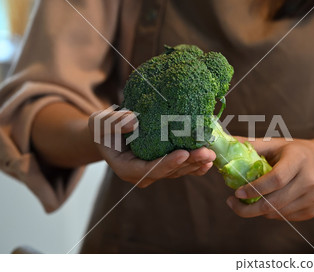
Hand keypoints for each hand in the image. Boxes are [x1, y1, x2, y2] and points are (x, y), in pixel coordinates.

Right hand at [88, 109, 214, 187]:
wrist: (107, 133)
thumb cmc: (103, 128)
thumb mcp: (102, 122)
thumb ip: (115, 122)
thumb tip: (133, 120)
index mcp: (126, 167)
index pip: (148, 169)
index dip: (167, 163)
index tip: (183, 154)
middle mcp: (142, 174)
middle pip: (168, 172)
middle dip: (188, 163)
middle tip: (206, 153)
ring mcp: (153, 171)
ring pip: (177, 171)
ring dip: (195, 163)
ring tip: (211, 155)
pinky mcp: (163, 165)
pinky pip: (180, 168)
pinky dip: (194, 165)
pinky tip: (208, 162)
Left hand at [226, 137, 313, 220]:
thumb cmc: (296, 151)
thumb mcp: (277, 143)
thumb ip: (252, 145)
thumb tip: (226, 141)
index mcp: (299, 159)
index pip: (276, 179)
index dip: (255, 188)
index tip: (236, 192)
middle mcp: (310, 180)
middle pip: (275, 202)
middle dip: (249, 208)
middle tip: (232, 202)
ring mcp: (313, 198)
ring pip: (278, 212)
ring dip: (257, 211)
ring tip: (245, 201)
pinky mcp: (312, 210)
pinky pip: (284, 217)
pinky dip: (270, 213)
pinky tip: (265, 202)